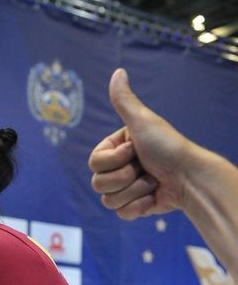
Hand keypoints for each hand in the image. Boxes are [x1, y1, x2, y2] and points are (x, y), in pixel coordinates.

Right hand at [88, 68, 196, 219]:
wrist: (191, 178)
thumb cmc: (168, 147)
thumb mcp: (142, 121)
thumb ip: (124, 100)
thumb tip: (118, 71)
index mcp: (115, 149)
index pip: (94, 163)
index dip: (114, 160)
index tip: (135, 151)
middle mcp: (118, 168)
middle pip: (97, 183)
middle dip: (124, 177)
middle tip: (145, 168)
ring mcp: (125, 188)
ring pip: (107, 200)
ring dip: (134, 191)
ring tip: (153, 182)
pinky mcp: (134, 207)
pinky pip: (120, 213)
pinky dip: (139, 206)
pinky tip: (154, 197)